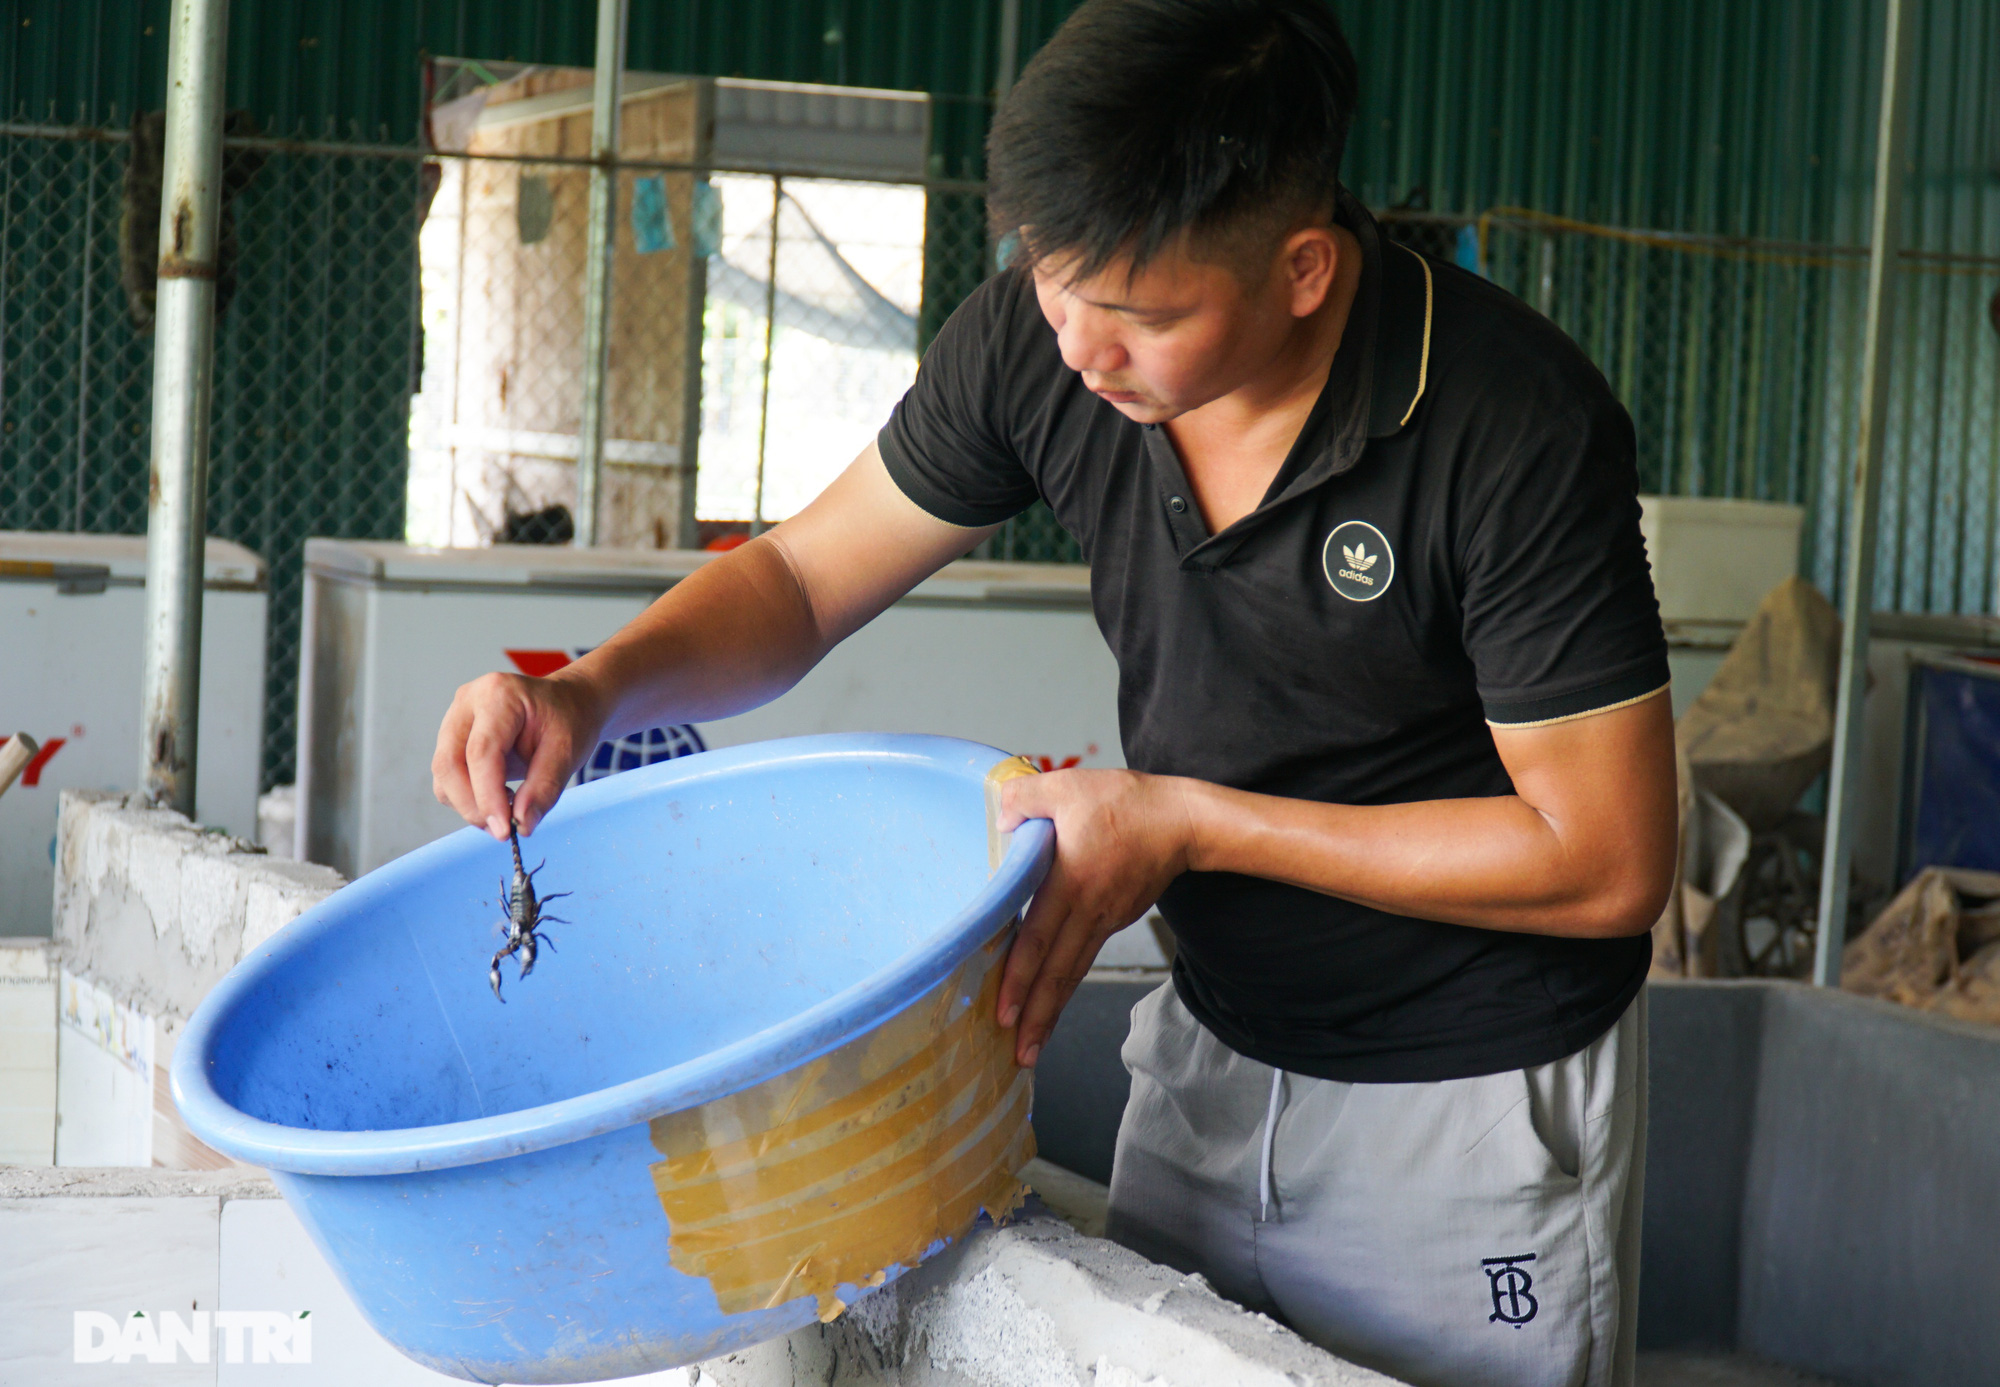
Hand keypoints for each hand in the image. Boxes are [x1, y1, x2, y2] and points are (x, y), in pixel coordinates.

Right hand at [431, 671, 607, 839]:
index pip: (481, 752)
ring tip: (508, 811)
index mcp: (499, 695)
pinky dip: (467, 798)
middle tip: (504, 830)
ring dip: (469, 805)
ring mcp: (455, 718)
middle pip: (449, 763)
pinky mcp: (452, 738)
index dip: (488, 796)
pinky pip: (447, 777)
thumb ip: (544, 788)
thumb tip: (521, 824)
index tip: (504, 830)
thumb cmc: (569, 720)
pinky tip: (498, 798)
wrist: (569, 703)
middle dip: (473, 805)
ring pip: (443, 774)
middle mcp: (468, 702)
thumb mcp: (568, 752)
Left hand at [994, 768, 1195, 1067]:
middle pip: (1058, 972)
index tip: (1005, 1013)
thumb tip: (997, 818)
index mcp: (1071, 882)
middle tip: (1017, 1054)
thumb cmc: (1127, 803)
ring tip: (1031, 1046)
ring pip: (1071, 972)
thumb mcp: (1068, 788)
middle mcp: (1088, 911)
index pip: (1039, 938)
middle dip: (1037, 1017)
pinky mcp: (1113, 918)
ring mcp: (1104, 919)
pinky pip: (1083, 957)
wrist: (1183, 821)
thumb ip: (1025, 798)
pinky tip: (1051, 998)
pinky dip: (1065, 984)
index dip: (1020, 978)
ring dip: (1051, 1011)